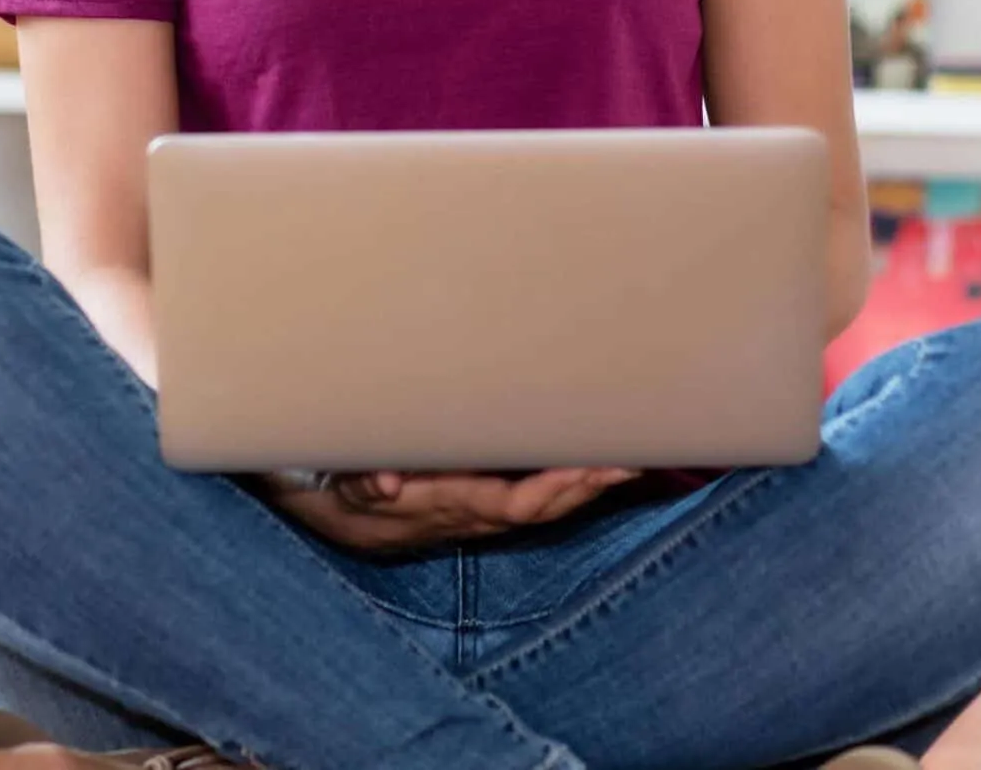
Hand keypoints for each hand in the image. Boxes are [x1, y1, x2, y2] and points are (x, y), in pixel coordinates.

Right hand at [258, 468, 642, 552]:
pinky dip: (573, 484)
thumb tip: (385, 481)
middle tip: (634, 458)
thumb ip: (363, 480)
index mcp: (453, 505)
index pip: (516, 503)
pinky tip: (602, 465)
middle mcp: (479, 514)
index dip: (554, 489)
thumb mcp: (349, 483)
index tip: (588, 467)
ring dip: (590, 485)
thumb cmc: (352, 491)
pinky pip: (540, 499)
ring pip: (549, 505)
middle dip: (590, 485)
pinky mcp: (489, 503)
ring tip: (635, 460)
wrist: (344, 522)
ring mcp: (488, 512)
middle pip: (547, 507)